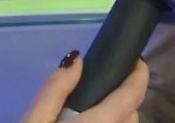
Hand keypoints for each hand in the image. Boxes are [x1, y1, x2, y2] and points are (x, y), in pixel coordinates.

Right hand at [20, 50, 147, 122]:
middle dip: (123, 99)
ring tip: (95, 109)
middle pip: (132, 113)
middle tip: (103, 88)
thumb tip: (76, 59)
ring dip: (118, 116)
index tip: (136, 59)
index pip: (132, 96)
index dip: (140, 74)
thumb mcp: (34, 120)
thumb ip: (54, 89)